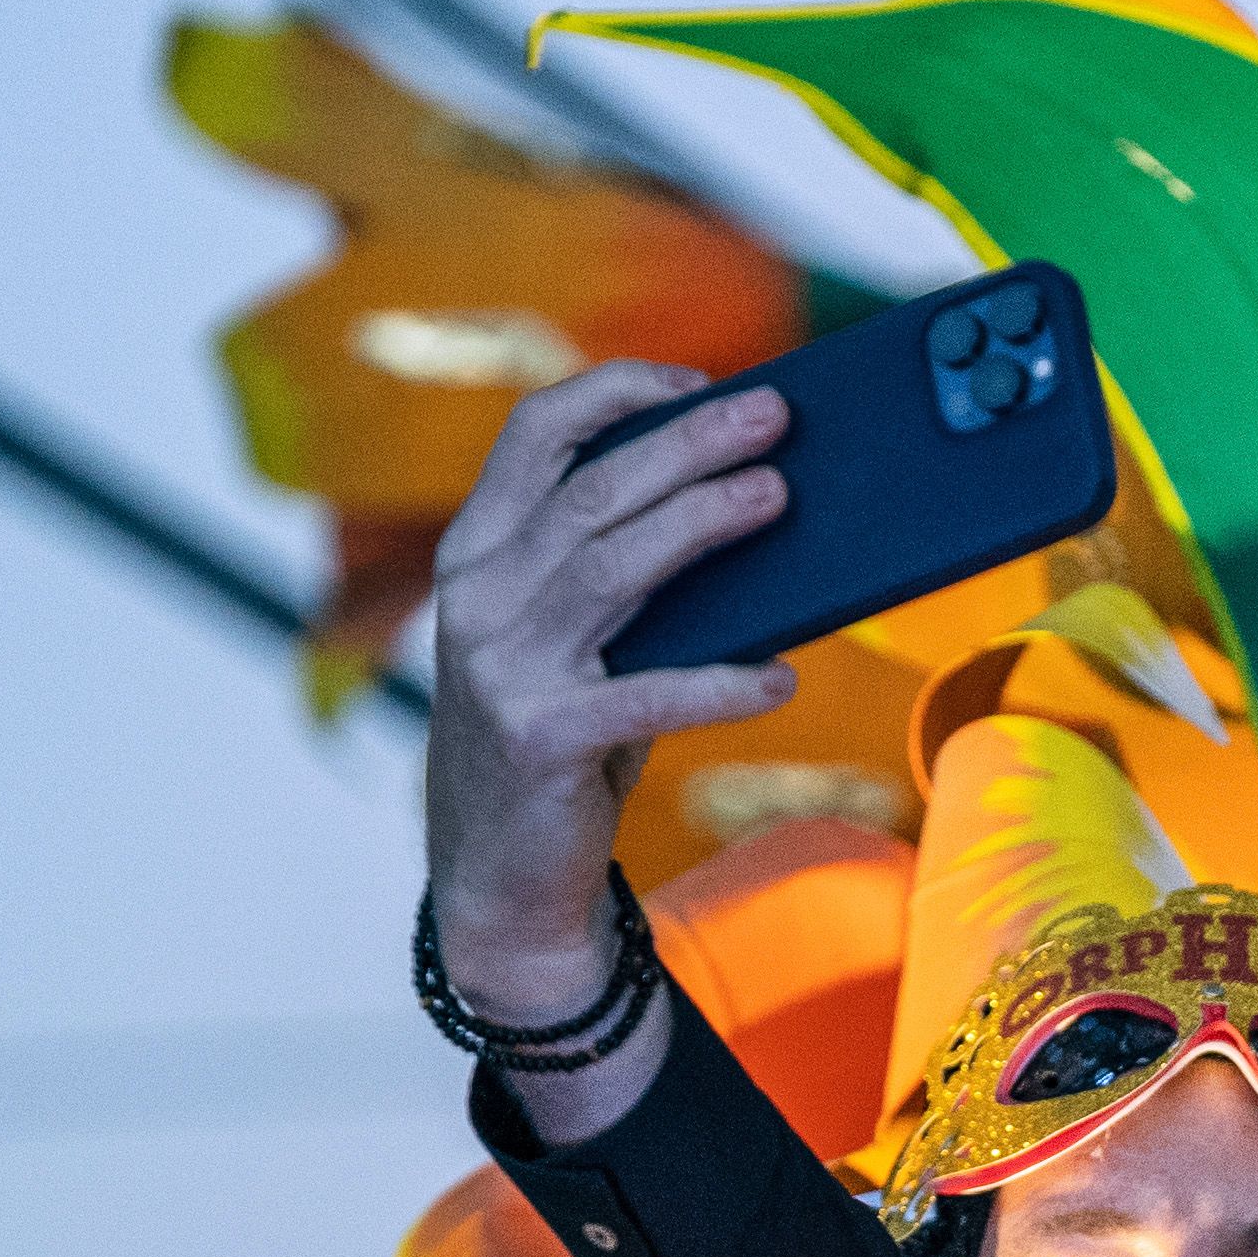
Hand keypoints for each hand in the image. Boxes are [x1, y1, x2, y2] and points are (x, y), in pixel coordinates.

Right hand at [420, 363, 800, 1120]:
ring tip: (778, 499)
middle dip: (687, 445)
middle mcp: (477, 595)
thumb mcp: (577, 644)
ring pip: (613, 566)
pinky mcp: (541, 738)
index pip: (534, 437)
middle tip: (774, 420)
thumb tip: (747, 511)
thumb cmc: (563, 742)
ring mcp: (501, 665)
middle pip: (591, 491)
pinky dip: (722, 685)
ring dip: (703, 524)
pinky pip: (651, 696)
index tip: (697, 379)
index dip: (613, 393)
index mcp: (477, 554)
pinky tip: (780, 679)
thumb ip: (622, 579)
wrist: (503, 877)